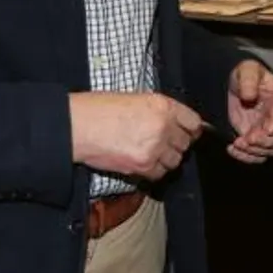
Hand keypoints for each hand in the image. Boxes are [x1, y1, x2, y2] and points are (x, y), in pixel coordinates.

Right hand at [69, 91, 203, 180]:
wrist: (78, 126)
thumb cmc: (99, 109)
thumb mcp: (135, 99)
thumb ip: (158, 111)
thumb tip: (173, 122)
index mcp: (163, 105)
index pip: (194, 122)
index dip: (191, 129)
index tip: (187, 132)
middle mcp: (163, 126)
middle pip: (185, 143)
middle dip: (176, 144)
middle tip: (162, 143)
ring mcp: (155, 147)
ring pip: (175, 161)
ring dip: (165, 159)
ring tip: (150, 152)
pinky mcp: (143, 165)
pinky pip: (159, 174)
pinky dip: (153, 171)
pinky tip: (142, 162)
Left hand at [226, 59, 272, 163]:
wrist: (233, 86)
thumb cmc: (247, 75)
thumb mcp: (248, 70)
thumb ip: (249, 79)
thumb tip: (249, 96)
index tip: (267, 128)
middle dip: (266, 142)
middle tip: (248, 138)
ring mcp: (268, 133)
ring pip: (270, 150)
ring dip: (254, 151)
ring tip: (237, 143)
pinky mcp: (255, 140)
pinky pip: (256, 156)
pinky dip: (245, 157)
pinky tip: (232, 148)